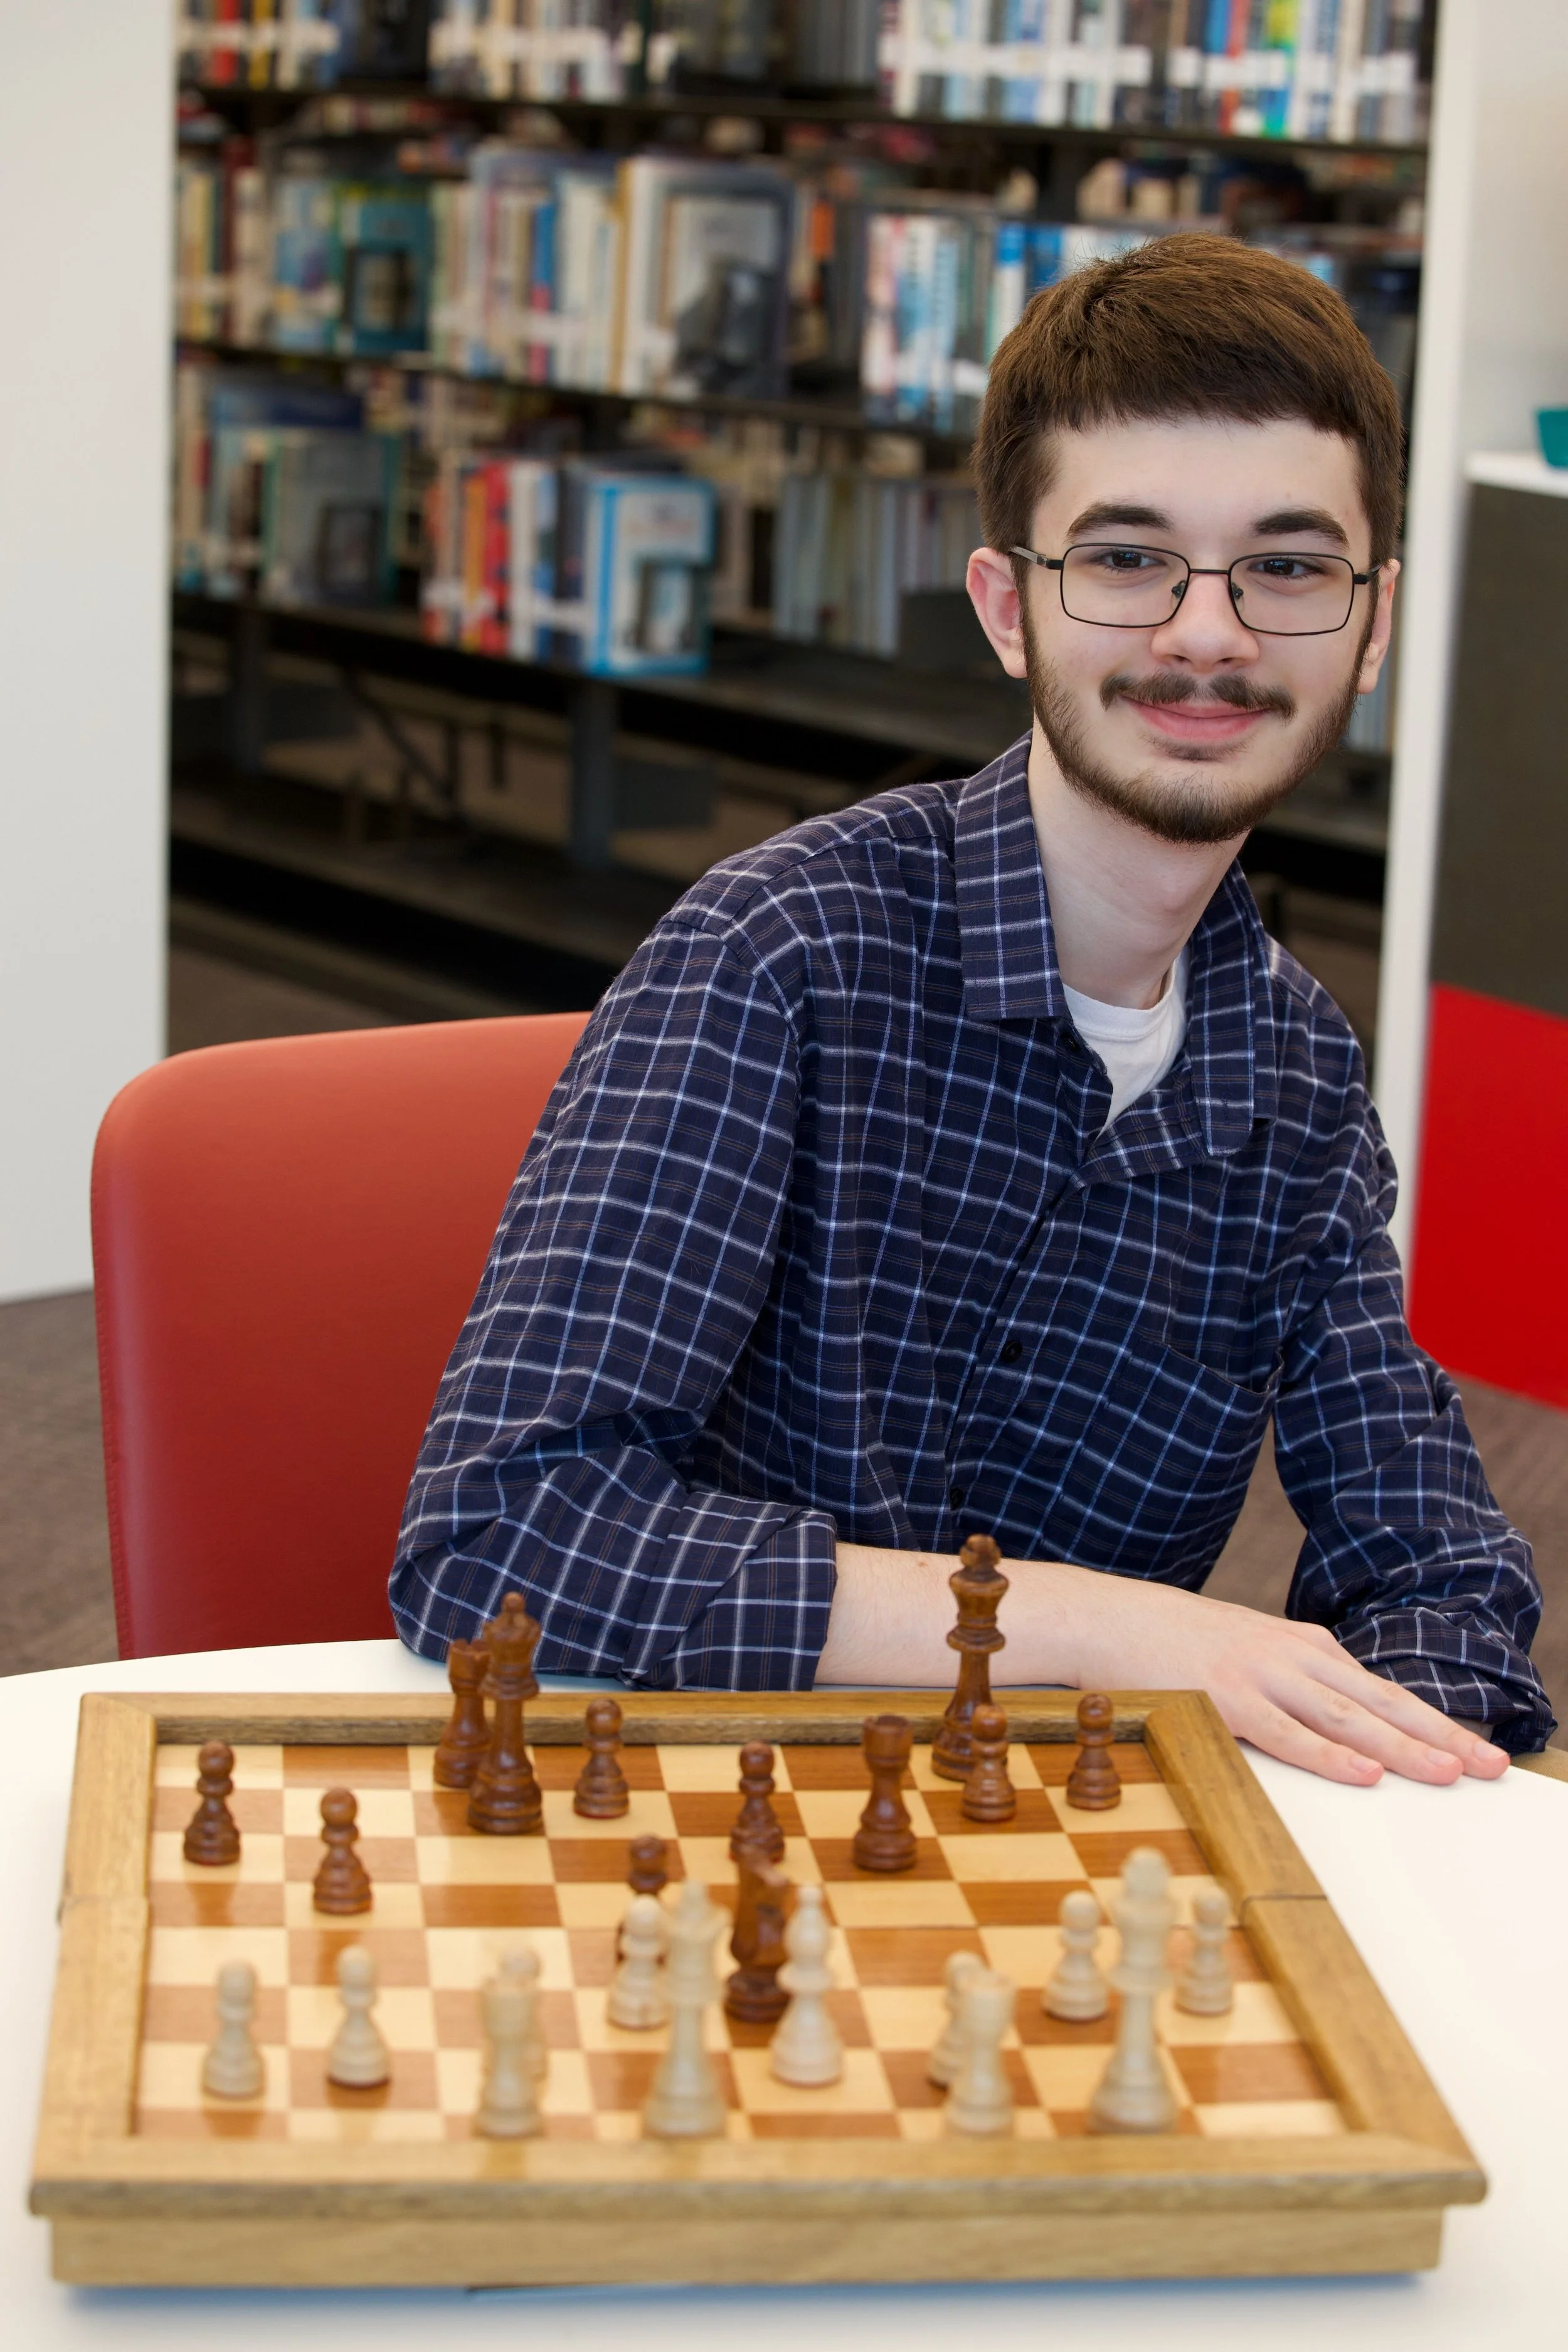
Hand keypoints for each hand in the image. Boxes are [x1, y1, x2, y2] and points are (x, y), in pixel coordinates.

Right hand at [1062, 1571, 1507, 1787]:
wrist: (1107, 1616)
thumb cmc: (1173, 1642)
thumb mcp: (1246, 1650)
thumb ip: (1291, 1681)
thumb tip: (1337, 1725)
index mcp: (1301, 1645)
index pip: (1381, 1690)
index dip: (1433, 1722)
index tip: (1478, 1750)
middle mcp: (1291, 1655)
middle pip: (1381, 1702)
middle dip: (1440, 1736)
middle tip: (1492, 1766)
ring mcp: (1259, 1675)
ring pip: (1346, 1717)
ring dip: (1402, 1747)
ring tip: (1449, 1773)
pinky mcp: (1225, 1698)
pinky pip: (1287, 1733)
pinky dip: (1329, 1754)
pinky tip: (1365, 1772)